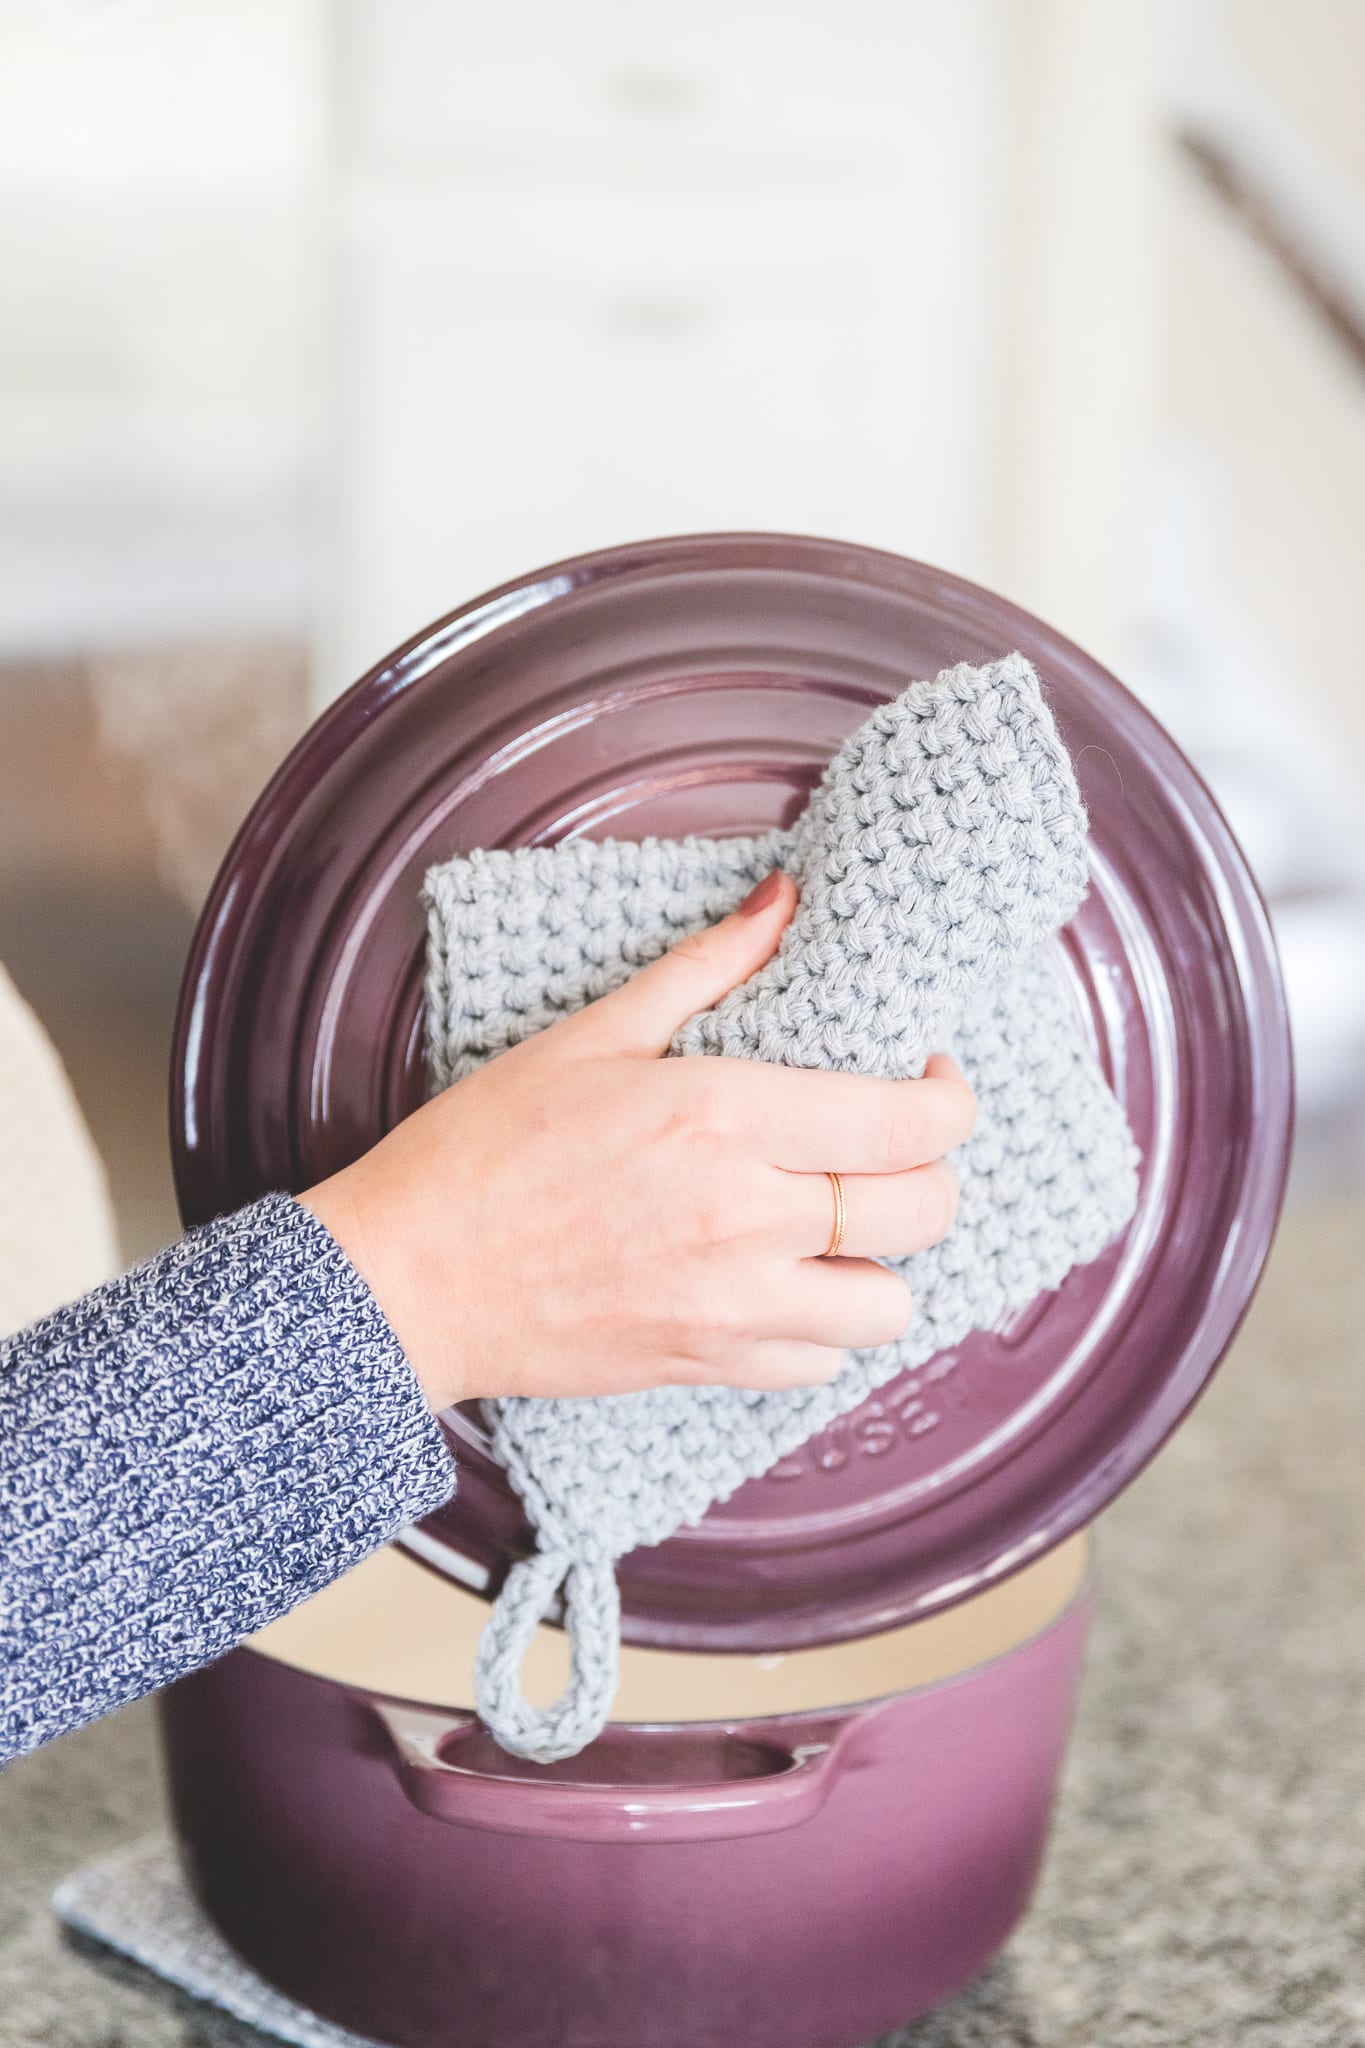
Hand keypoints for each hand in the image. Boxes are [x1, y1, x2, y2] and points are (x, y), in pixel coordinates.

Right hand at [302, 870, 975, 1411]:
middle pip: (926, 1210)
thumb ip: (707, 966)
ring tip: (839, 1226)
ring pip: (892, 1305)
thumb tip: (785, 902)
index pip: (913, 1123)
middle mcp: (750, 1217)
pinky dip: (824, 1325)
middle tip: (889, 1146)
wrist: (406, 1280)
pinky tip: (785, 1282)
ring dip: (883, 1261)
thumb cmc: (483, 1149)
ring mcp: (735, 1306)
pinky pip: (825, 1362)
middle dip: (933, 1171)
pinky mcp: (710, 1366)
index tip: (925, 1079)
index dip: (949, 1099)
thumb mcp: (592, 1035)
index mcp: (727, 1117)